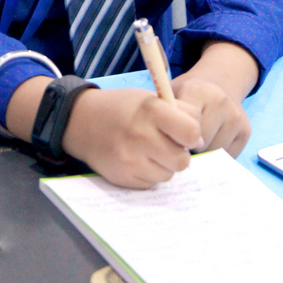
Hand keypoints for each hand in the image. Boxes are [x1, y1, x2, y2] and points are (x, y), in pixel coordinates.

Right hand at [62, 87, 200, 188]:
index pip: (191, 132)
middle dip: (178, 154)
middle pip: (182, 161)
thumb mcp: (151, 99)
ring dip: (163, 165)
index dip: (192, 135)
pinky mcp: (122, 177)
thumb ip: (180, 113)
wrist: (82, 121)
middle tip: (167, 145)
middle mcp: (141, 136)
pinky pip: (150, 184)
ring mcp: (130, 160)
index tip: (185, 134)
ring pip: (167, 175)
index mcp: (152, 111)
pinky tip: (136, 159)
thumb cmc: (124, 108)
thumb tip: (199, 141)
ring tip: (148, 151)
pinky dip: (148, 174)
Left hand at [170, 73, 250, 158]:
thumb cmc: (187, 94)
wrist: (219, 83)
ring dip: (204, 152)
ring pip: (214, 151)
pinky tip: (213, 140)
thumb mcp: (171, 95)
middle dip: (189, 146)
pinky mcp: (246, 131)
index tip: (171, 135)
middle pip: (200, 141)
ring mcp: (236, 116)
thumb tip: (168, 149)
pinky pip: (227, 155)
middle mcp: (221, 101)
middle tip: (184, 138)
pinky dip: (217, 154)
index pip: (185, 127)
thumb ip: (166, 116)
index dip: (176, 137)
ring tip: (199, 139)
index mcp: (197, 90)